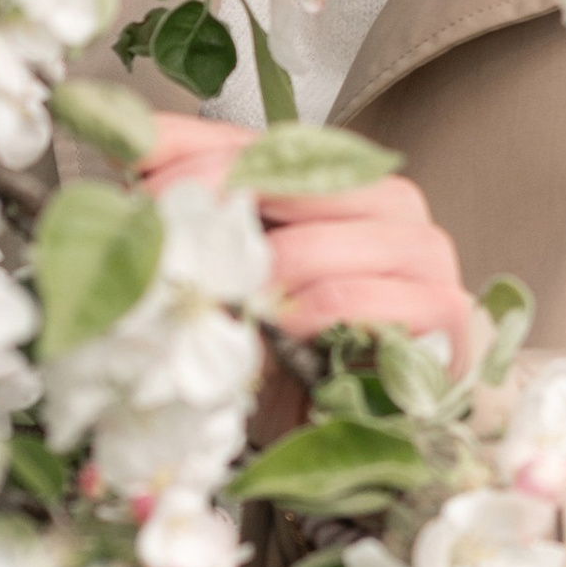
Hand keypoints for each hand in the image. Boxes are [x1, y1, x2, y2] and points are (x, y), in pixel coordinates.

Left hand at [133, 119, 474, 432]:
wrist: (379, 425)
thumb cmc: (305, 350)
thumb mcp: (238, 281)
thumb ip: (196, 224)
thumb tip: (124, 167)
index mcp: (341, 177)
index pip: (252, 141)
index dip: (186, 153)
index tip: (130, 175)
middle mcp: (386, 197)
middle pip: (283, 180)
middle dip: (207, 214)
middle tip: (159, 251)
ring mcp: (421, 248)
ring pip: (312, 243)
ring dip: (250, 283)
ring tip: (217, 311)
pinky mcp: (441, 307)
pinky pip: (357, 298)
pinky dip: (306, 315)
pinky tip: (281, 331)